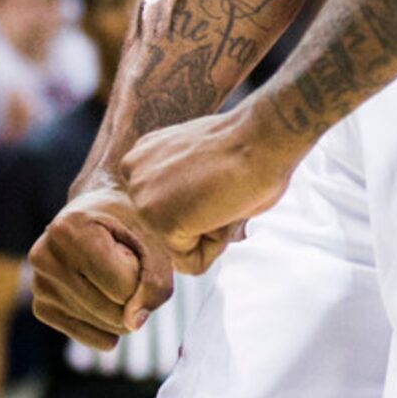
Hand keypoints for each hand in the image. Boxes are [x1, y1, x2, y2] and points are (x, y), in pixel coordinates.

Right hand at [30, 180, 173, 348]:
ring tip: (112, 275)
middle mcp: (45, 256)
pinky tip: (105, 298)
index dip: (143, 277)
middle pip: (112, 309)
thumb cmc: (129, 228)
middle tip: (125, 263)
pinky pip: (87, 336)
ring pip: (103, 324)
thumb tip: (133, 324)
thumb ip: (154, 282)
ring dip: (123, 310)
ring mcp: (39, 285)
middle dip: (134, 296)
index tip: (134, 251)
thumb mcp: (151, 243)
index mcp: (70, 228)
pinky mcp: (41, 307)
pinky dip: (107, 326)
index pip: (122, 284)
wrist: (102, 218)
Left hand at [119, 102, 294, 272]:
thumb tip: (189, 213)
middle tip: (223, 184)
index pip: (163, 208)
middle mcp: (133, 174)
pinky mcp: (162, 225)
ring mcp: (144, 201)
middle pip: (168, 229)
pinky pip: (193, 262)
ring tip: (223, 193)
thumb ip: (179, 185)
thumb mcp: (196, 160)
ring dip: (210, 230)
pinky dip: (217, 243)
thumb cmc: (248, 142)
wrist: (263, 135)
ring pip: (181, 248)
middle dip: (202, 218)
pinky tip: (224, 206)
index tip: (215, 171)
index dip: (200, 199)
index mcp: (142, 155)